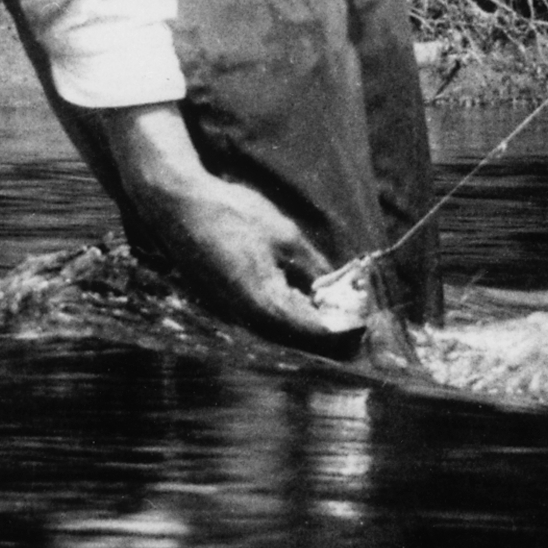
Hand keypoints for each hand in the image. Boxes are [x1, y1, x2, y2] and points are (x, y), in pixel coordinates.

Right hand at [94, 102, 348, 346]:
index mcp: (266, 306)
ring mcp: (232, 315)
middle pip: (299, 342)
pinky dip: (287, 318)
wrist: (179, 206)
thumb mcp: (285, 234)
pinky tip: (303, 302)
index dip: (345, 329)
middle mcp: (247, 320)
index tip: (367, 322)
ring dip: (309, 328)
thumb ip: (314, 266)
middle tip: (358, 322)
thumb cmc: (232, 214)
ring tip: (335, 312)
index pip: (316, 333)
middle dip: (331, 333)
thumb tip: (339, 287)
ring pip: (280, 335)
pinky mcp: (224, 306)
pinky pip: (263, 322)